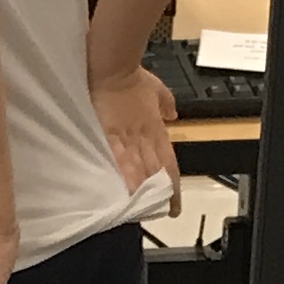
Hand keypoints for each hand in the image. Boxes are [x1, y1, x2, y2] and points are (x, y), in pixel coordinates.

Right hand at [95, 63, 177, 218]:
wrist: (112, 68)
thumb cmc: (132, 77)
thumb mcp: (156, 89)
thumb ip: (166, 103)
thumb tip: (172, 113)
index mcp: (156, 131)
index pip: (170, 165)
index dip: (174, 187)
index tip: (174, 205)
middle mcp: (144, 139)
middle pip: (156, 173)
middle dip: (158, 196)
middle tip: (157, 214)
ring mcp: (127, 139)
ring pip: (139, 171)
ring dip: (142, 192)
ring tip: (141, 212)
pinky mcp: (108, 136)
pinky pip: (118, 160)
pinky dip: (123, 176)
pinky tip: (123, 193)